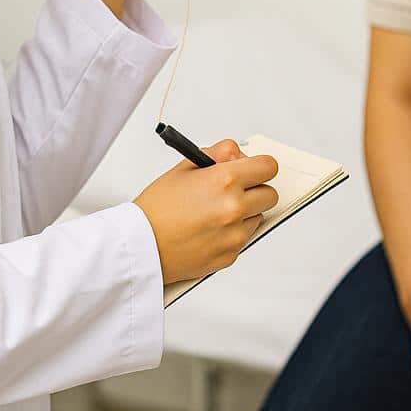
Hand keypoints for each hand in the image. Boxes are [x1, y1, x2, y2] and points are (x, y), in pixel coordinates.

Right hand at [133, 140, 278, 284]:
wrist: (140, 246)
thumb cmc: (156, 209)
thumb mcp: (183, 168)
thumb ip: (216, 154)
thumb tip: (236, 154)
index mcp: (225, 181)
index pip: (268, 167)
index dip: (259, 167)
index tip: (253, 170)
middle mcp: (234, 208)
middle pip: (270, 194)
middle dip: (255, 190)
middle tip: (234, 191)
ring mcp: (234, 235)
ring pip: (258, 217)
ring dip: (244, 213)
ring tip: (214, 213)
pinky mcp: (230, 256)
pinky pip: (244, 239)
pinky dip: (232, 234)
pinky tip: (209, 230)